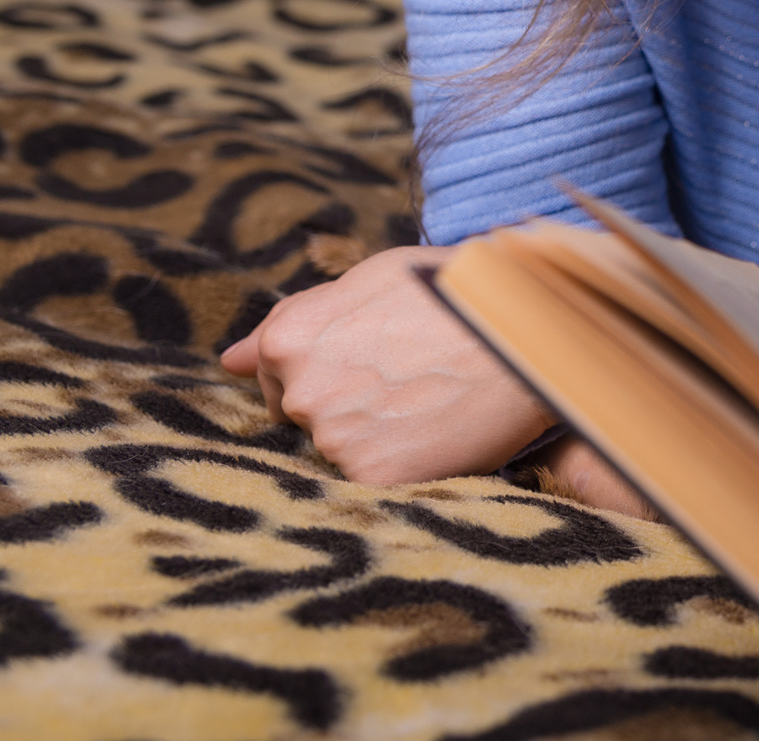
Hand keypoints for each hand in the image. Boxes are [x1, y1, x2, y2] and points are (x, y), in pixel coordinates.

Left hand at [220, 244, 552, 483]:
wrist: (532, 332)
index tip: (365, 365)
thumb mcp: (376, 278)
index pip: (267, 374)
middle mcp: (300, 390)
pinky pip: (374, 480)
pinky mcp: (372, 477)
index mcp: (290, 336)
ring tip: (432, 401)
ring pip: (340, 448)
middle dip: (345, 403)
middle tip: (409, 380)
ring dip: (376, 434)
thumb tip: (226, 361)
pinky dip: (405, 463)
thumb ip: (297, 317)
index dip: (322, 369)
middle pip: (303, 414)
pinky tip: (439, 432)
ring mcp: (334, 438)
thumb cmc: (460, 293)